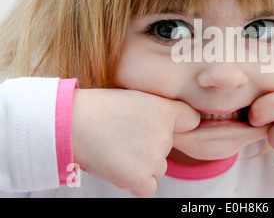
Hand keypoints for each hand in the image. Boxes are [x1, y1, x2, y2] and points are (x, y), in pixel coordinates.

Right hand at [72, 89, 199, 196]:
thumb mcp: (137, 98)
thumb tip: (176, 126)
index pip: (190, 120)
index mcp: (166, 111)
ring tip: (117, 149)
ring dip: (142, 165)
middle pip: (168, 148)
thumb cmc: (100, 108)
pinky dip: (135, 183)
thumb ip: (160, 111)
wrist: (71, 122)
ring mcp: (153, 157)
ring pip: (158, 168)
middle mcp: (165, 134)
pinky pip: (148, 188)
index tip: (158, 125)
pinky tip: (119, 167)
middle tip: (122, 135)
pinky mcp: (139, 178)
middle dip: (150, 146)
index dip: (175, 123)